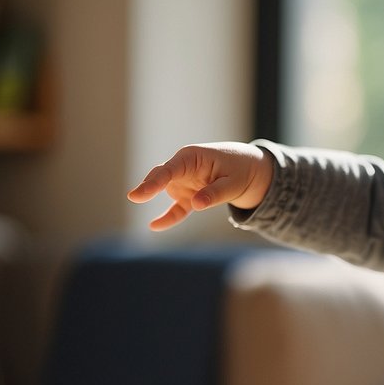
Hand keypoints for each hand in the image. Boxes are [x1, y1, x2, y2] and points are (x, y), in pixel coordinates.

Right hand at [127, 142, 273, 230]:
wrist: (249, 169)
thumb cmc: (240, 170)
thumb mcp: (233, 183)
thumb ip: (215, 193)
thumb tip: (196, 205)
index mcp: (191, 157)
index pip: (169, 170)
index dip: (153, 182)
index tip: (138, 194)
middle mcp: (183, 168)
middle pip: (160, 177)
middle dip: (148, 187)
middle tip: (134, 197)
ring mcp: (184, 182)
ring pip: (165, 192)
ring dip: (156, 201)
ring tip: (154, 221)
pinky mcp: (188, 196)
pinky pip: (176, 209)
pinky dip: (168, 218)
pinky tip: (154, 226)